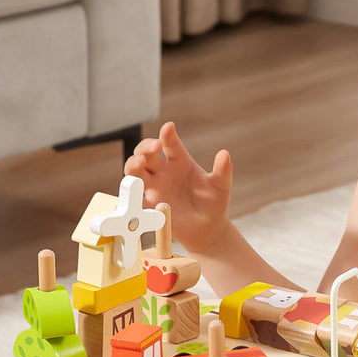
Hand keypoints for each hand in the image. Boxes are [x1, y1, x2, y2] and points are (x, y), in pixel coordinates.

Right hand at [124, 121, 233, 254]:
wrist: (208, 229)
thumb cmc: (213, 203)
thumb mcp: (221, 186)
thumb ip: (223, 170)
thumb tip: (225, 154)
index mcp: (180, 161)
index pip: (170, 143)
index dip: (167, 134)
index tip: (169, 127)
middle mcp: (163, 171)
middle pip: (146, 153)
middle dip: (146, 147)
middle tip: (155, 147)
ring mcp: (154, 188)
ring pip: (135, 171)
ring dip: (133, 164)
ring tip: (140, 162)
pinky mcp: (149, 205)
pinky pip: (135, 198)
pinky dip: (132, 194)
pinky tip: (135, 189)